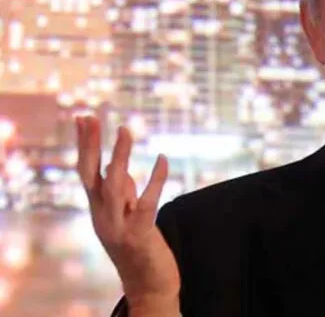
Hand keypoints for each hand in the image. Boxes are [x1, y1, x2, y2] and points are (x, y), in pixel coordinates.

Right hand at [75, 116, 179, 312]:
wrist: (148, 285)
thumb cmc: (139, 247)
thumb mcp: (126, 216)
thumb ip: (123, 194)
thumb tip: (123, 168)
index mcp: (98, 209)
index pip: (86, 172)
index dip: (85, 145)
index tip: (84, 118)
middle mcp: (103, 216)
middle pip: (90, 175)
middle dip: (90, 145)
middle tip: (91, 116)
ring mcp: (119, 226)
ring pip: (113, 186)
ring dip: (120, 157)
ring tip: (125, 129)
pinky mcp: (140, 235)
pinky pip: (147, 203)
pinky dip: (155, 179)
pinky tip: (162, 159)